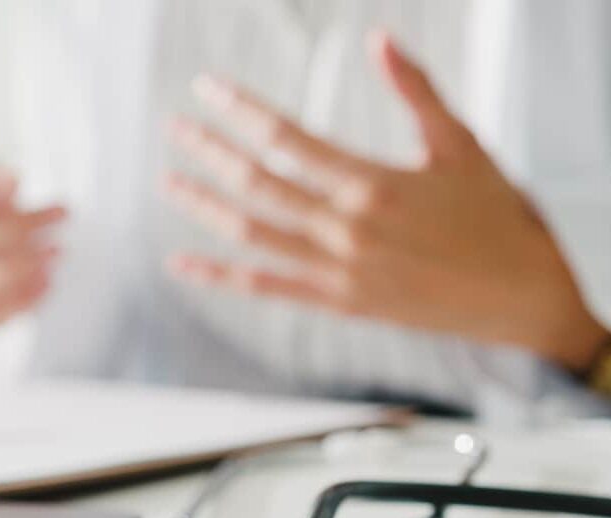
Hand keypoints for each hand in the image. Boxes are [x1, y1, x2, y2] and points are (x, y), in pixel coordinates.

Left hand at [165, 32, 605, 371]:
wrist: (520, 300)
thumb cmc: (498, 220)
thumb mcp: (462, 145)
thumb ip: (416, 92)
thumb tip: (379, 40)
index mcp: (373, 183)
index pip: (288, 138)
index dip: (242, 110)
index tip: (208, 91)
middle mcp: (346, 228)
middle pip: (259, 184)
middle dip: (211, 152)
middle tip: (175, 130)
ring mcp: (338, 271)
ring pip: (253, 235)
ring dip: (205, 209)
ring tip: (170, 184)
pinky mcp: (339, 303)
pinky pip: (268, 289)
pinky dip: (221, 278)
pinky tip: (184, 266)